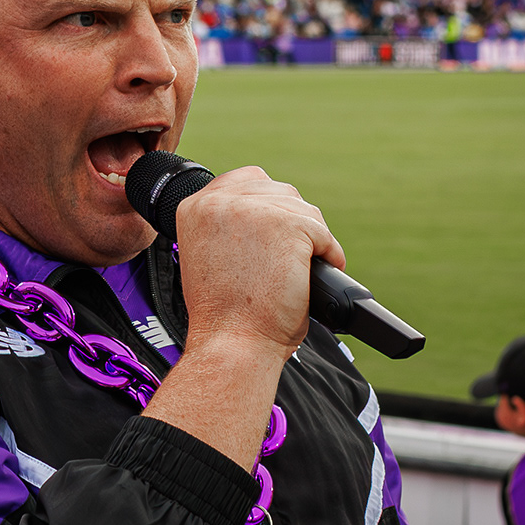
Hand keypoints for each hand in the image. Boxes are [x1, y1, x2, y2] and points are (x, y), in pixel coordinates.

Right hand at [172, 167, 343, 364]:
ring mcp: (255, 210)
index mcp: (195, 207)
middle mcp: (220, 201)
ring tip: (299, 271)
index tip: (274, 231)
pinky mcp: (288, 226)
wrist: (232, 343)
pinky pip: (323, 233)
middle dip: (292, 223)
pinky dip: (329, 255)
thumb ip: (226, 227)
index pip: (246, 181)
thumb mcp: (207, 256)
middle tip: (288, 259)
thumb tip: (263, 219)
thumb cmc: (223, 316)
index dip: (267, 205)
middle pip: (279, 192)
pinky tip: (317, 274)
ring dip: (310, 240)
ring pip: (304, 211)